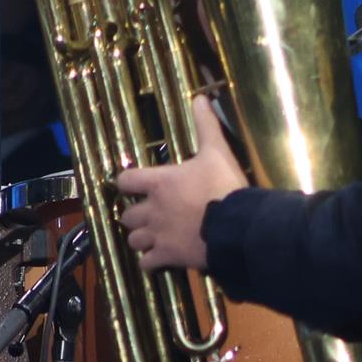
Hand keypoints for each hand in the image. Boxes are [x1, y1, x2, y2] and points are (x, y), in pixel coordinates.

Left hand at [113, 102, 245, 271]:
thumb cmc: (224, 186)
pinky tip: (158, 260)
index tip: (131, 184)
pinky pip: (147, 264)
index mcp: (159, 183)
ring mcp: (158, 235)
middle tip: (147, 214)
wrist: (236, 226)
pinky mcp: (167, 257)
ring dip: (141, 239)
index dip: (126, 182)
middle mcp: (152, 210)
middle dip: (135, 215)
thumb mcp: (217, 151)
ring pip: (134, 240)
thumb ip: (205, 125)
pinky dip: (150, 263)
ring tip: (151, 238)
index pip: (125, 180)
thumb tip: (200, 96)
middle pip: (127, 216)